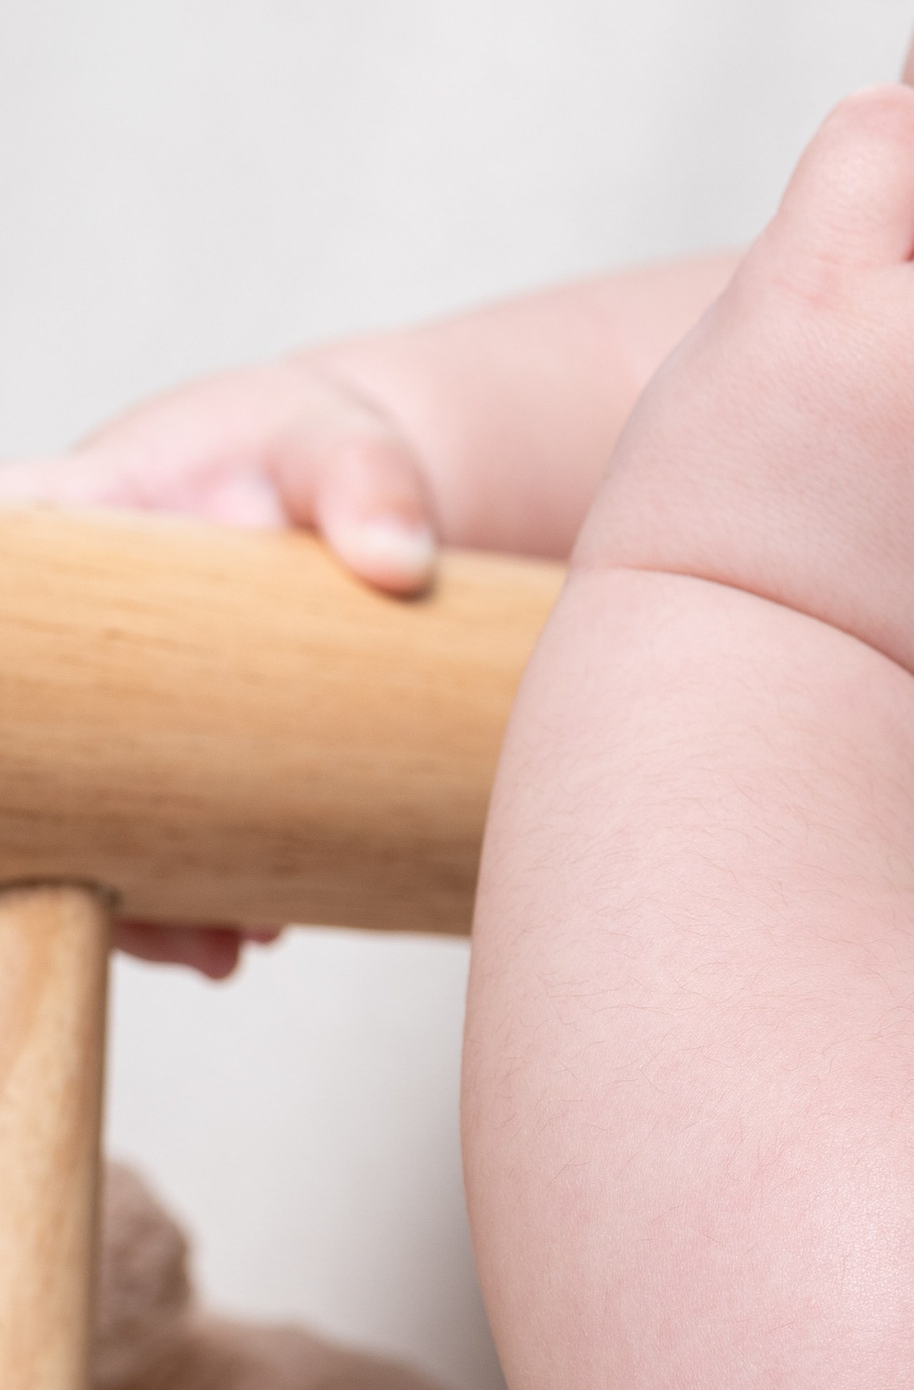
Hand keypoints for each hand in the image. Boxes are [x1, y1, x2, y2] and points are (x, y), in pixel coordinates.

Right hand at [0, 357, 442, 971]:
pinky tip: (243, 934)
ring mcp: (98, 704)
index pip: (4, 595)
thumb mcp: (339, 446)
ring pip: (75, 815)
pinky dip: (183, 897)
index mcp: (57, 526)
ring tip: (218, 943)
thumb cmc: (314, 451)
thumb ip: (367, 483)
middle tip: (163, 911)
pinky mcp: (154, 755)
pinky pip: (139, 840)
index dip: (12, 692)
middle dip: (65, 839)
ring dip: (134, 896)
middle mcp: (56, 628)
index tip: (36, 784)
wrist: (354, 494)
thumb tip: (398, 559)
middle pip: (27, 752)